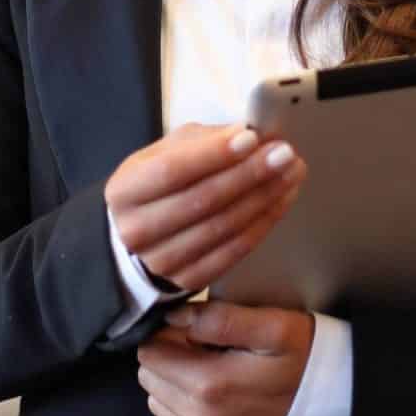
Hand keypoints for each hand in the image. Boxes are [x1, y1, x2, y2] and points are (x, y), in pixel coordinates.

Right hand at [106, 124, 304, 295]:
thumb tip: (243, 135)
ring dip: (264, 198)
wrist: (137, 237)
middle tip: (284, 153)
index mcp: (125, 191)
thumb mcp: (163, 154)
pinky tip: (281, 201)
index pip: (171, 171)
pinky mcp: (189, 280)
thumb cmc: (156, 187)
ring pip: (223, 227)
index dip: (214, 155)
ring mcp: (162, 260)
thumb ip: (201, 141)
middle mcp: (137, 230)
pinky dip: (262, 223)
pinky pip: (234, 252)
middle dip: (249, 174)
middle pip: (202, 200)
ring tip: (291, 173)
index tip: (251, 138)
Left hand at [135, 303, 315, 415]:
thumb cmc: (311, 361)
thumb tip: (174, 317)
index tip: (195, 328)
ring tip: (216, 368)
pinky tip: (224, 392)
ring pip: (162, 404)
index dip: (168, 334)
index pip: (149, 354)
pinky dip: (191, 406)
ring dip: (177, 383)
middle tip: (208, 347)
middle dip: (170, 357)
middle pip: (150, 379)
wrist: (345, 410)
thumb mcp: (274, 326)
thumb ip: (220, 319)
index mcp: (210, 387)